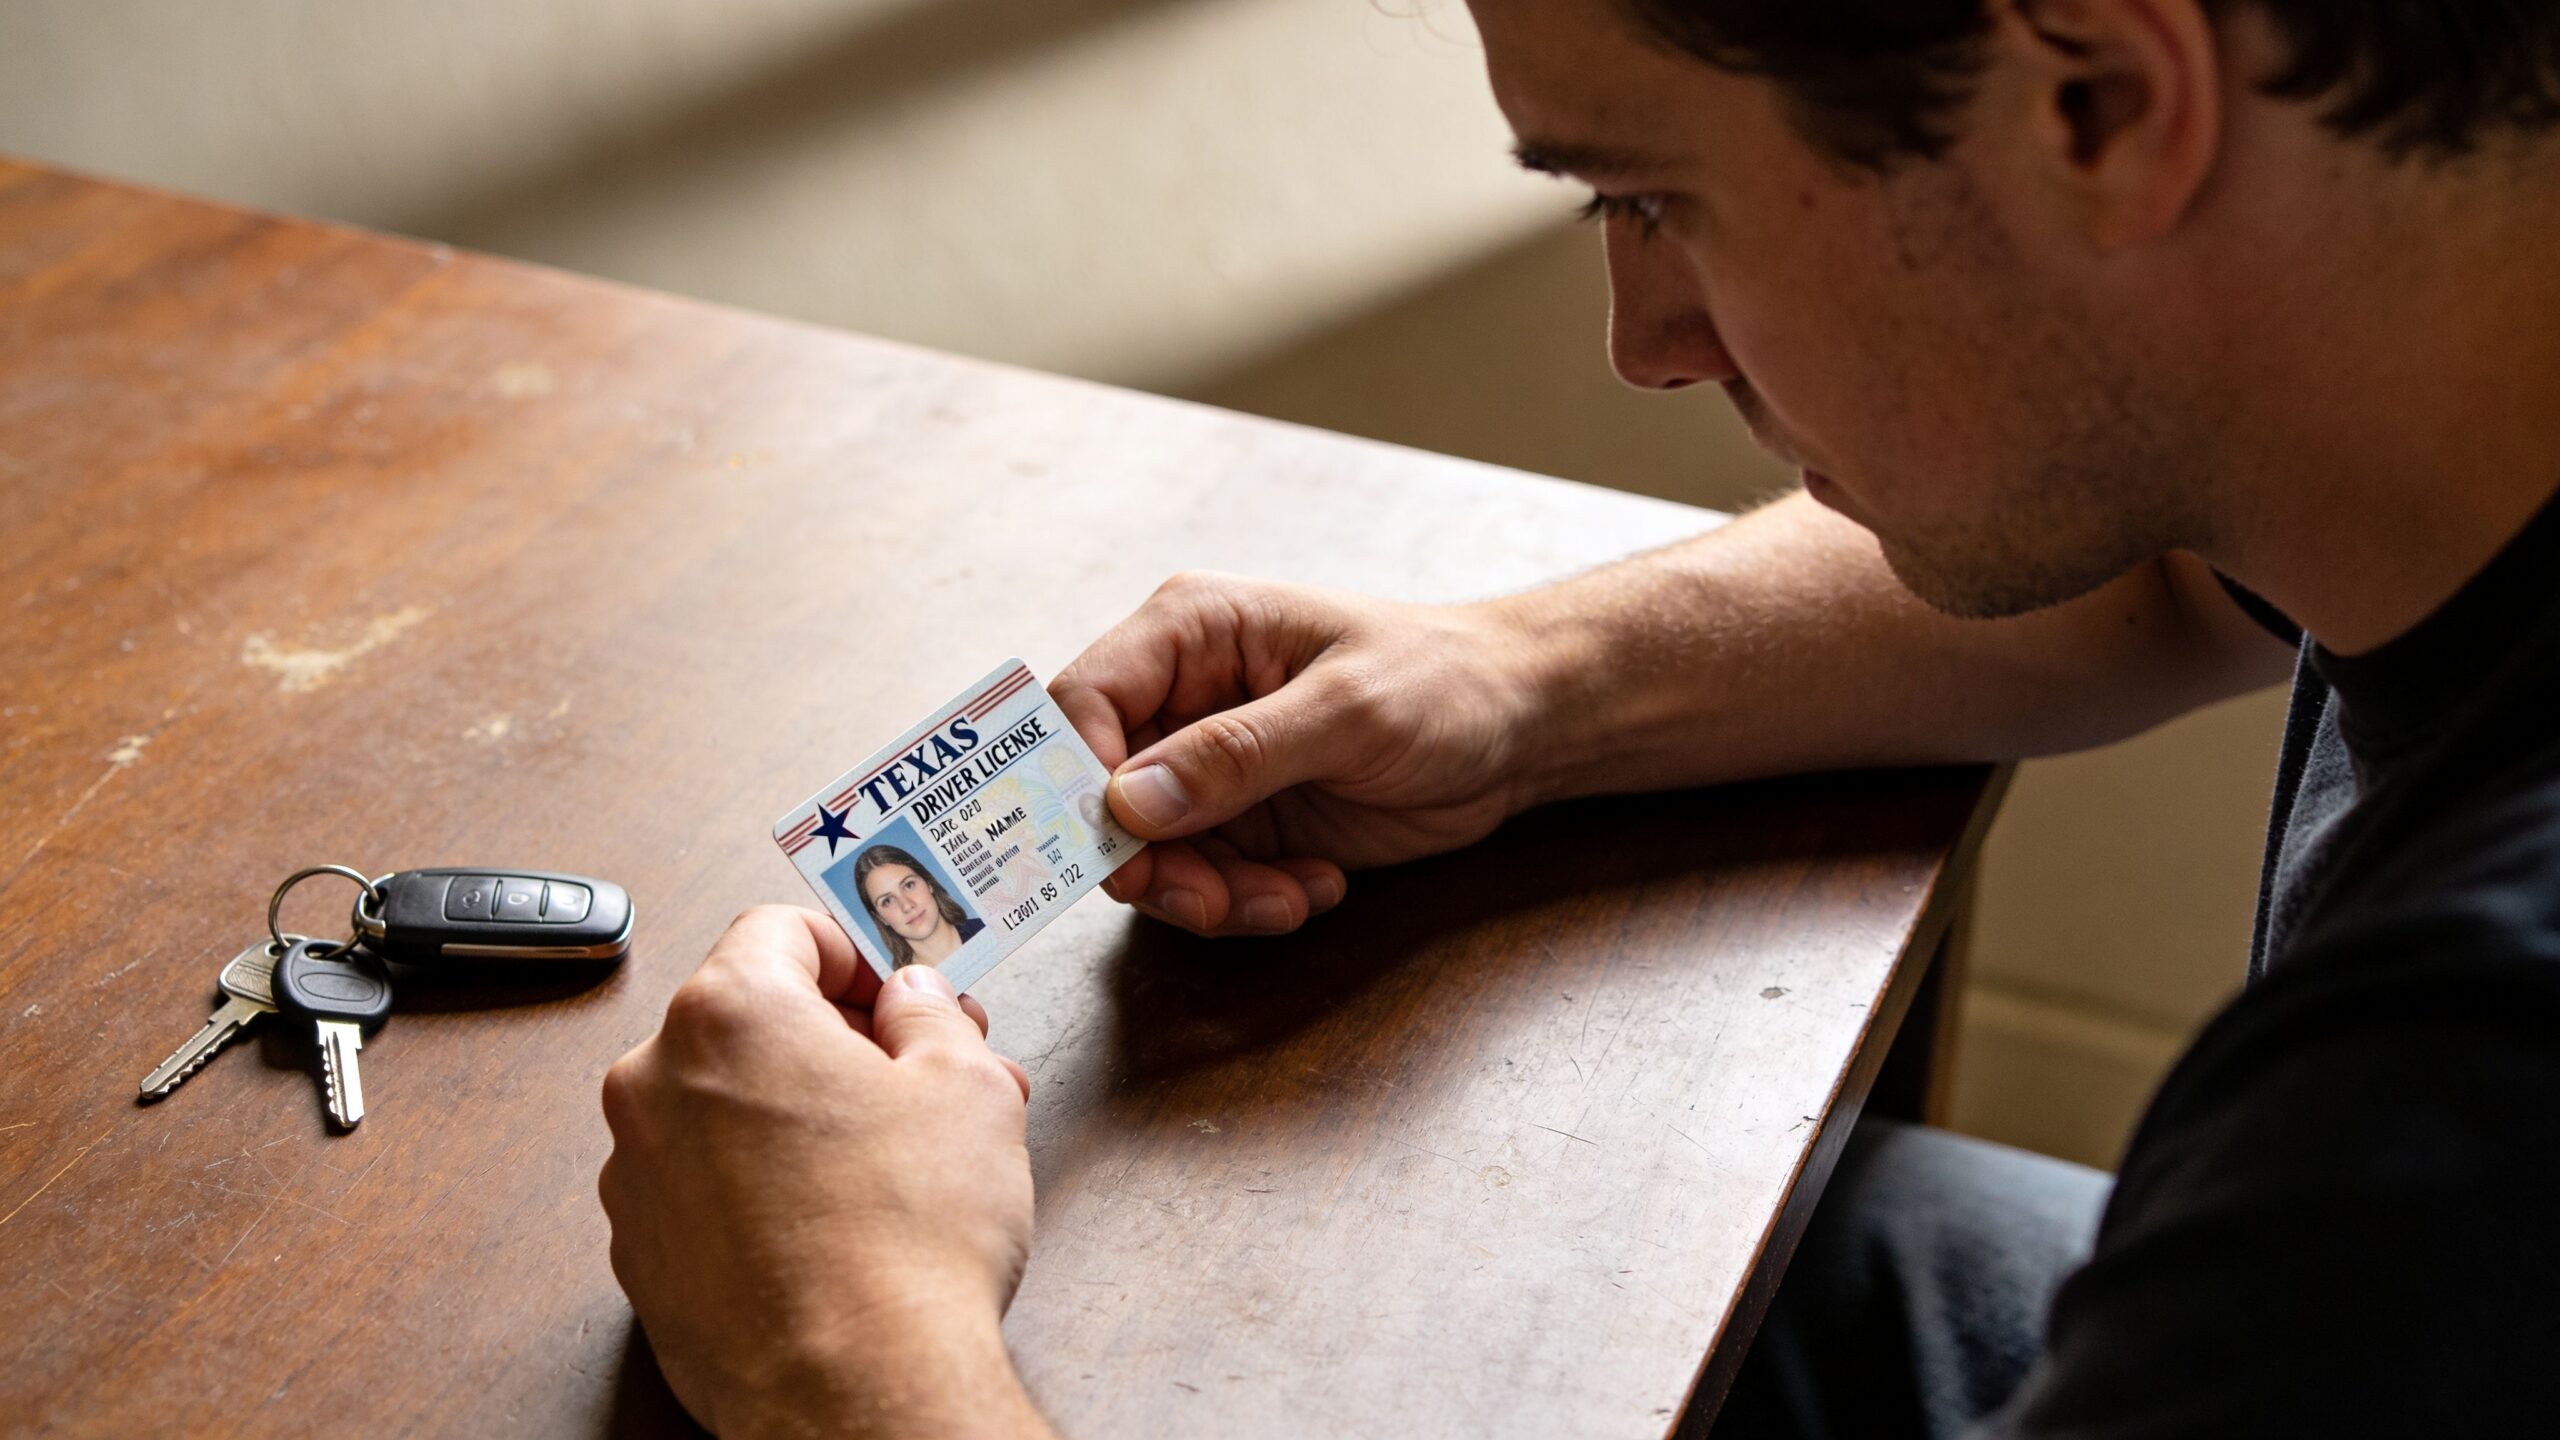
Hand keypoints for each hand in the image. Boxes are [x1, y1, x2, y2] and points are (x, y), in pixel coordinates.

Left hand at [599, 907, 1048, 1438]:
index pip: (781, 929)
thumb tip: (912, 1000)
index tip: (897, 987)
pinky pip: (701, 1185)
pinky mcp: (639, 1257)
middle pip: (748, 1017)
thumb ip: (932, 1016)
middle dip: (837, 1037)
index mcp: (730, 1014)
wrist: (857, 1394)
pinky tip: (833, 1221)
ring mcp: (636, 1175)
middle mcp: (657, 1083)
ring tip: (889, 1158)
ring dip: (798, 1111)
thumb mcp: (968, 1087)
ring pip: (723, 1105)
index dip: (856, 949)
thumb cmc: (907, 1242)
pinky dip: (758, 1184)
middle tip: (916, 1071)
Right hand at [1053, 571, 1547, 936]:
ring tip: (1286, 898)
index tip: (1117, 846)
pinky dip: (1250, 901)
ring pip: (1151, 853)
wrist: (1519, 726)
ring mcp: (1210, 764)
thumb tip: (1127, 800)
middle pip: (1102, 794)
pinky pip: (1206, 879)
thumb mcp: (1346, 712)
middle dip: (1151, 861)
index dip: (1076, 779)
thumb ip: (1237, 756)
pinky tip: (1316, 886)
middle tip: (1210, 901)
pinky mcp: (1243, 819)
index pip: (1083, 701)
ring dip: (1208, 894)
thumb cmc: (1443, 681)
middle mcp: (1184, 696)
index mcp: (1192, 632)